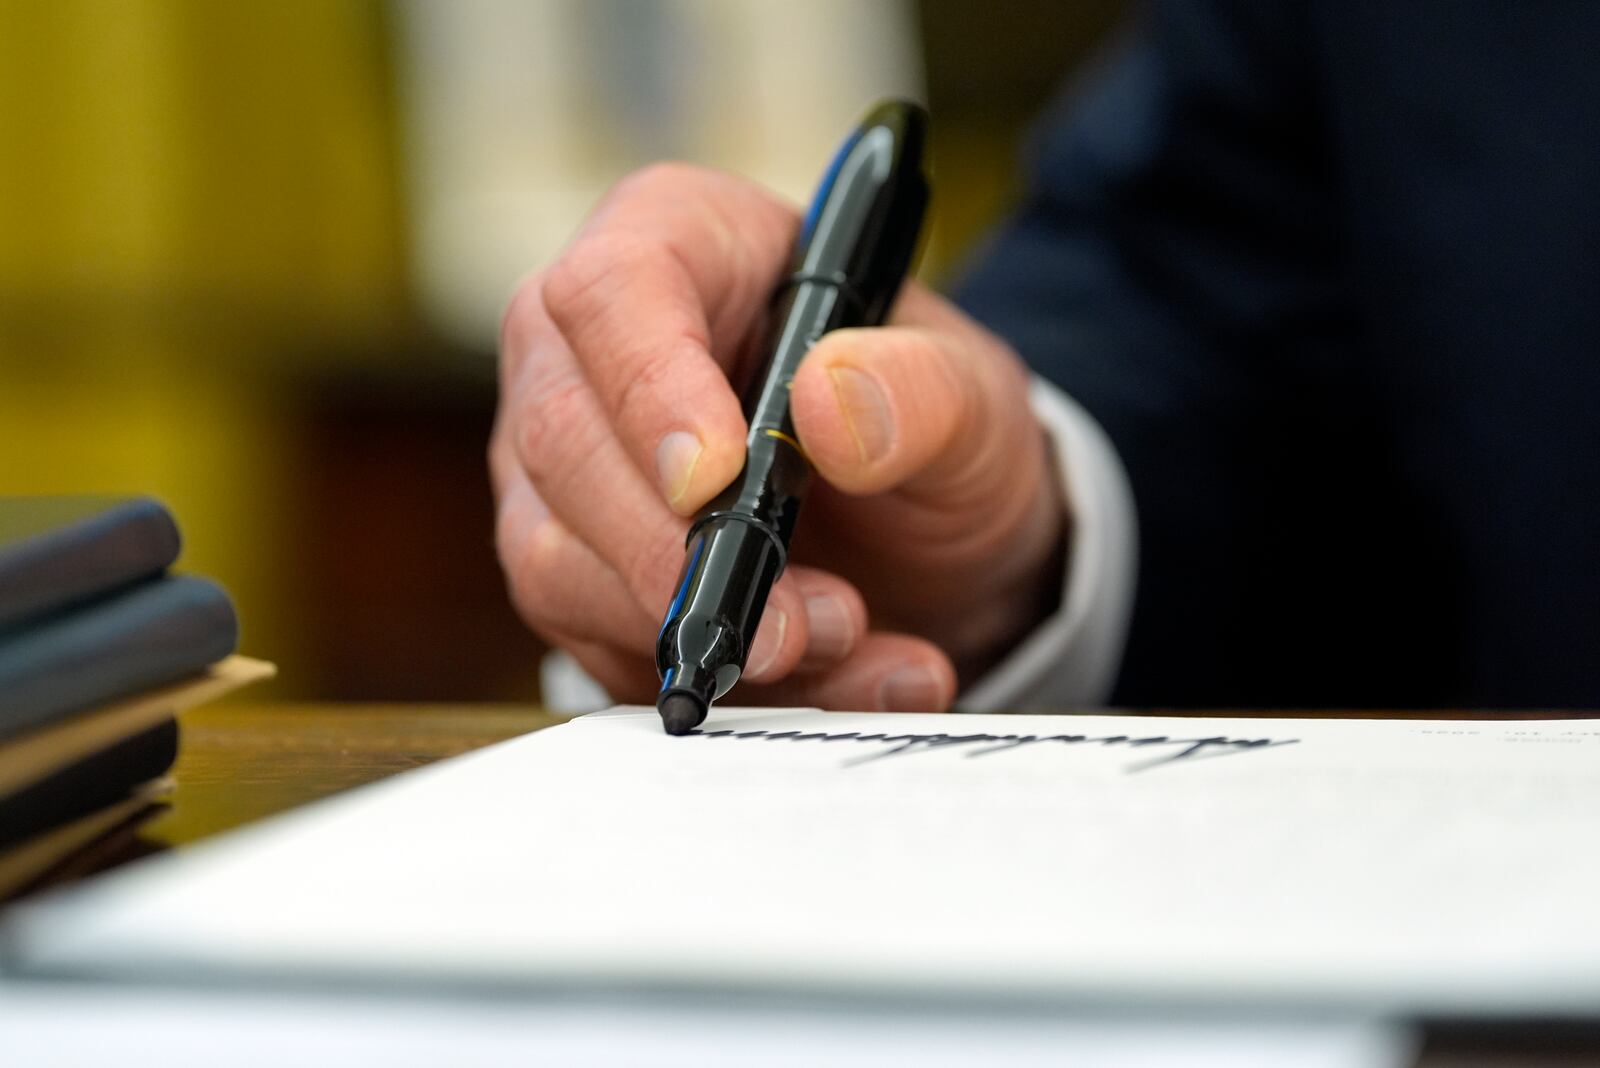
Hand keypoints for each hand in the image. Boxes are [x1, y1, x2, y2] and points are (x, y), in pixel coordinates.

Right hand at [491, 163, 1066, 710]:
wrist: (927, 535)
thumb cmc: (930, 426)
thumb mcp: (974, 400)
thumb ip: (924, 392)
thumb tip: (826, 404)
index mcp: (679, 244)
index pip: (612, 292)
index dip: (649, 385)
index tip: (717, 478)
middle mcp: (588, 351)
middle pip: (561, 437)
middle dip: (677, 552)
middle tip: (800, 620)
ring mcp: (564, 467)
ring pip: (556, 559)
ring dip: (697, 626)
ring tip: (842, 638)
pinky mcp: (572, 568)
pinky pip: (597, 645)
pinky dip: (713, 677)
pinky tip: (825, 676)